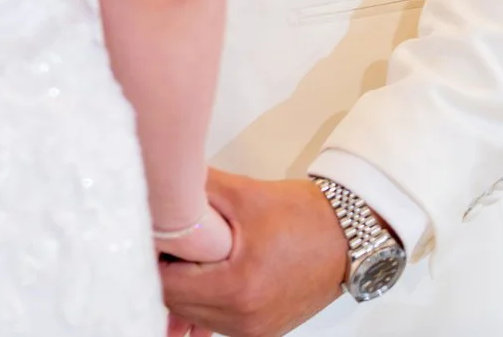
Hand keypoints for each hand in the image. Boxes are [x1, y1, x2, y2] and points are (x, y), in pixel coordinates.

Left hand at [159, 170, 346, 336]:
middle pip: (176, 304)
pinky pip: (215, 322)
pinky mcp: (260, 330)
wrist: (347, 236)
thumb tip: (161, 180)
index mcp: (237, 288)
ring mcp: (253, 330)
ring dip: (184, 288)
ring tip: (189, 256)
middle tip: (167, 241)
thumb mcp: (243, 194)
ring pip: (193, 315)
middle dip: (167, 271)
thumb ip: (196, 187)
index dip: (155, 256)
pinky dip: (203, 304)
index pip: (167, 284)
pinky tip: (201, 281)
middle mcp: (245, 318)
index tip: (155, 236)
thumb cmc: (305, 218)